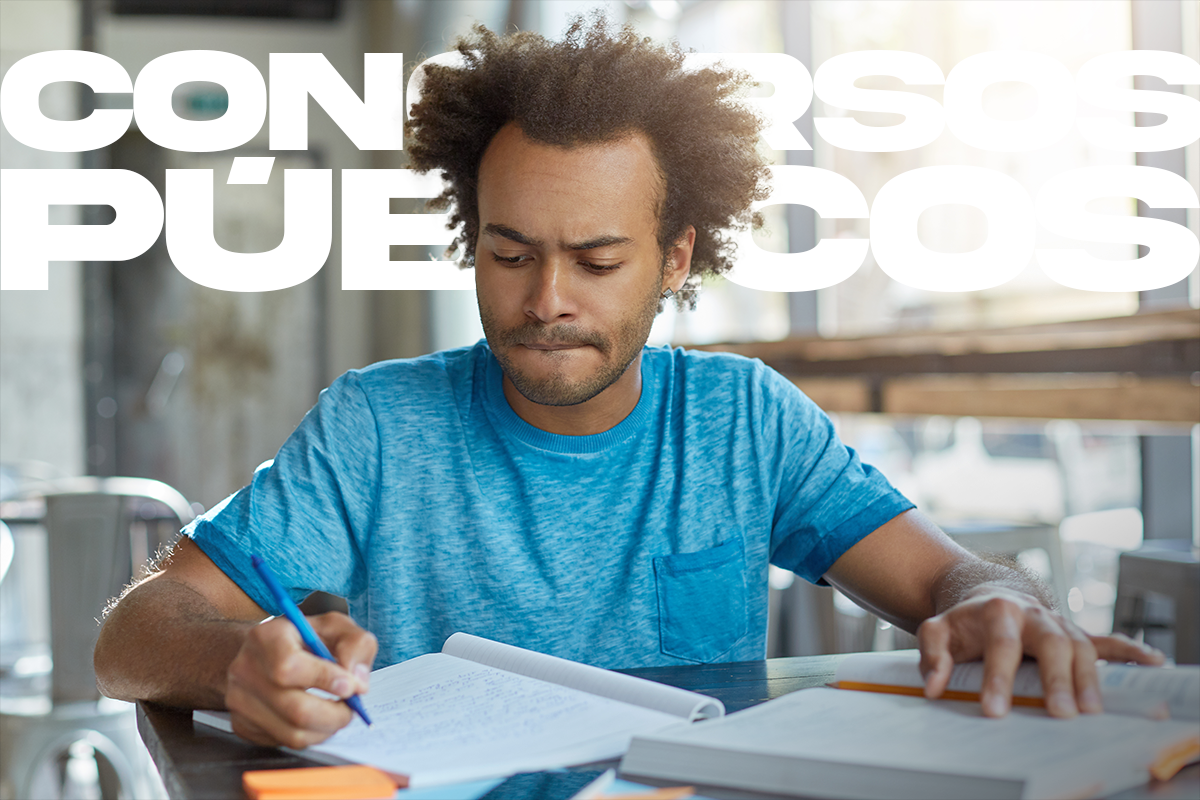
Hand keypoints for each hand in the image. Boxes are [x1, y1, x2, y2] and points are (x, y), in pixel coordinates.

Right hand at [225, 612, 377, 746]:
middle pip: (295, 709)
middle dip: (334, 714)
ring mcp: (239, 700)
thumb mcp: (336, 627)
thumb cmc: (303, 639)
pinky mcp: (242, 724)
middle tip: (351, 707)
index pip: (289, 667)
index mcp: (267, 636)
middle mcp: (245, 669)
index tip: (350, 686)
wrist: (265, 652)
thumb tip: (357, 681)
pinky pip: (284, 742)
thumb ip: (355, 644)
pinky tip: (316, 718)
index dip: (324, 680)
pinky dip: (310, 735)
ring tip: (337, 713)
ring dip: (326, 728)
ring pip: (292, 733)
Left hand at [917, 586, 1163, 717]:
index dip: (998, 679)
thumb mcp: (937, 631)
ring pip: (1080, 645)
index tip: (995, 711)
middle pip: (1050, 643)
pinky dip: (1130, 651)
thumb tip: (935, 687)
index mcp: (997, 611)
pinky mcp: (1075, 633)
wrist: (988, 596)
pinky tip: (1152, 662)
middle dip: (1057, 678)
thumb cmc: (964, 622)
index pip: (1000, 646)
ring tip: (1091, 711)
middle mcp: (1033, 614)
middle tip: (1060, 712)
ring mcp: (1057, 622)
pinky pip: (1107, 640)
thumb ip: (932, 654)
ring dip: (1088, 677)